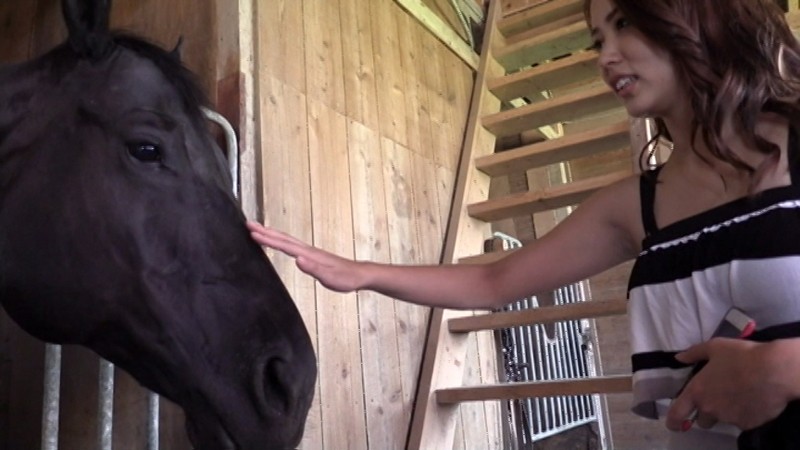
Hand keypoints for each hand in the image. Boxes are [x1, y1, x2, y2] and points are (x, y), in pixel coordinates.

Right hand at [246, 221, 365, 292]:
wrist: (358, 274)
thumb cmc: (345, 278)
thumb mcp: (329, 278)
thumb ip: (313, 269)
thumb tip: (297, 259)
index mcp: (308, 255)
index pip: (284, 245)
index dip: (268, 239)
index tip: (252, 232)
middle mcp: (307, 250)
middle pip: (283, 238)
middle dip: (265, 231)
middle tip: (248, 223)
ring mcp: (309, 251)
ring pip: (286, 240)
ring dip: (271, 233)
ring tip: (257, 229)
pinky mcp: (311, 255)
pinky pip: (291, 245)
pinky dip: (280, 240)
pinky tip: (278, 243)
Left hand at [666, 338, 796, 430]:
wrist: (774, 371)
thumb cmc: (741, 356)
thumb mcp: (715, 347)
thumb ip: (694, 353)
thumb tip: (678, 358)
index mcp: (697, 391)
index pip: (677, 413)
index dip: (673, 421)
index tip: (673, 424)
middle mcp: (710, 408)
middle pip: (702, 420)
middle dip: (707, 413)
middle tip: (719, 398)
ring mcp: (728, 418)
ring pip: (723, 420)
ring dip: (726, 412)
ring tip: (739, 395)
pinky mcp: (747, 424)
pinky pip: (741, 422)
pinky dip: (744, 414)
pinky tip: (752, 400)